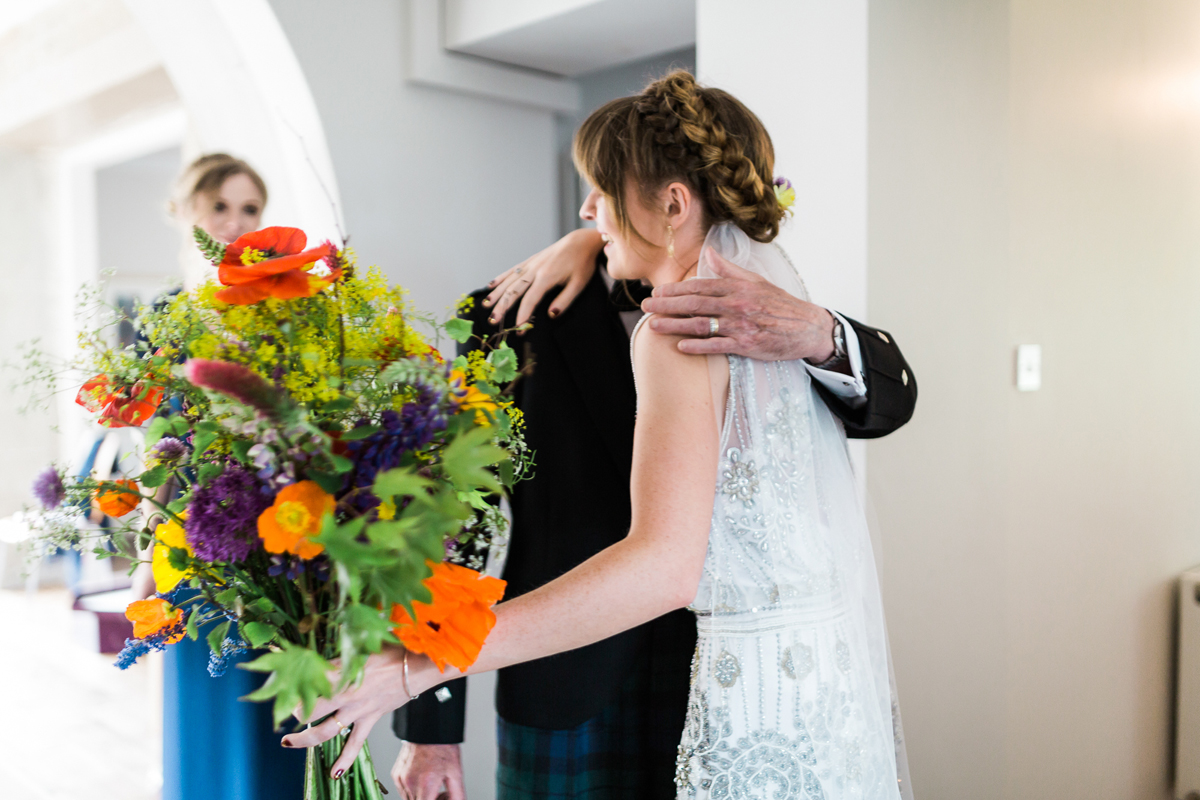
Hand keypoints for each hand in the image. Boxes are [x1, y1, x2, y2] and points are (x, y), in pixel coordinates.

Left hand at [281, 646, 442, 778]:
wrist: (418, 668)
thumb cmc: (394, 651)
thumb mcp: (366, 643)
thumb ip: (344, 647)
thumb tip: (329, 640)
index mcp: (343, 671)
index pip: (310, 678)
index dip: (293, 680)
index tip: (281, 680)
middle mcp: (346, 693)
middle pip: (311, 707)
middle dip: (293, 710)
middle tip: (282, 710)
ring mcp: (357, 710)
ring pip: (325, 729)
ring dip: (305, 738)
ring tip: (289, 742)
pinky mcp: (369, 719)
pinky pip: (356, 743)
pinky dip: (345, 759)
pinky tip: (335, 773)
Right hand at [393, 743, 464, 799]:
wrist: (429, 728)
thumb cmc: (443, 748)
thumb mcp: (455, 773)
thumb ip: (457, 794)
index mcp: (426, 785)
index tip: (440, 798)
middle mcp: (410, 783)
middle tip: (440, 793)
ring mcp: (401, 779)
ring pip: (409, 799)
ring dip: (420, 797)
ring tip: (433, 785)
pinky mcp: (396, 774)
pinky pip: (403, 790)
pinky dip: (412, 790)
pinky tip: (423, 780)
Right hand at [483, 229, 603, 326]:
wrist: (581, 242)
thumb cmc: (582, 264)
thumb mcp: (579, 284)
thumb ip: (565, 300)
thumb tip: (551, 315)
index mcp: (547, 277)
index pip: (530, 300)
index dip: (523, 316)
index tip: (518, 330)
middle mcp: (535, 270)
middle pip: (514, 291)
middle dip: (502, 307)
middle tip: (493, 321)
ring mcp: (531, 264)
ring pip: (509, 280)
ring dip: (497, 294)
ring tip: (486, 306)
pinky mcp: (530, 261)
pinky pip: (512, 270)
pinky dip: (500, 278)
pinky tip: (491, 285)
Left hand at [641, 248, 836, 361]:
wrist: (807, 327)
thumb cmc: (779, 304)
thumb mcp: (756, 281)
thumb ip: (730, 270)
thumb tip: (711, 253)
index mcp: (737, 287)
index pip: (700, 286)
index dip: (676, 290)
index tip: (656, 292)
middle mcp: (737, 304)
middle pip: (695, 304)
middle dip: (667, 305)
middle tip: (645, 307)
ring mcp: (741, 325)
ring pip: (702, 324)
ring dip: (675, 325)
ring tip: (654, 326)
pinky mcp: (747, 345)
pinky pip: (718, 345)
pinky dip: (699, 346)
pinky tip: (680, 346)